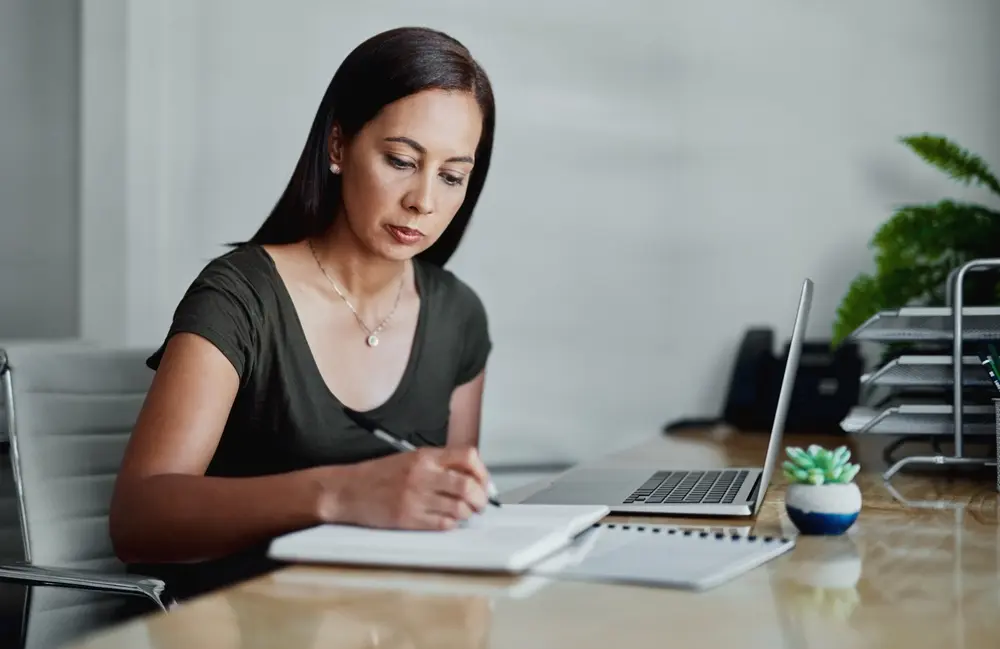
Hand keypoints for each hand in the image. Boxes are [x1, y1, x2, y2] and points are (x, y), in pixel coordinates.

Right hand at [330, 447, 490, 529]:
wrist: (348, 491)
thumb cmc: (378, 475)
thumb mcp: (410, 459)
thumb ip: (438, 465)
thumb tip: (471, 477)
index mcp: (424, 457)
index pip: (467, 457)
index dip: (482, 471)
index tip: (483, 481)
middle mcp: (422, 475)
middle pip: (468, 485)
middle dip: (481, 498)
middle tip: (480, 503)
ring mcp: (416, 498)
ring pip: (459, 508)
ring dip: (467, 513)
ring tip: (464, 513)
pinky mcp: (408, 519)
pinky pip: (443, 524)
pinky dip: (451, 524)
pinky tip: (446, 520)